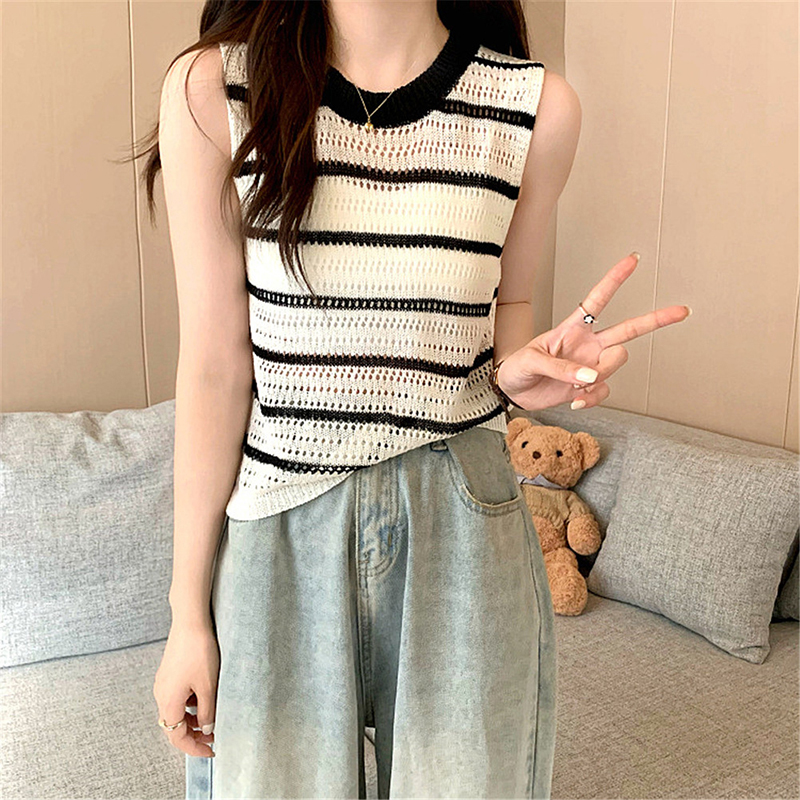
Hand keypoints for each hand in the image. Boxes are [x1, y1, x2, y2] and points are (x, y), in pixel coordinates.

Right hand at [153, 620, 218, 757]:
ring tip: (212, 715)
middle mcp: (160, 695)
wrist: (189, 622)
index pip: (177, 737)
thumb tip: (207, 729)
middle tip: (214, 736)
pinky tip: (204, 696)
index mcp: (168, 702)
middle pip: (174, 726)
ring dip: (192, 718)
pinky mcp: (168, 674)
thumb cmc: (199, 652)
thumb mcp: (208, 686)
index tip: (212, 750)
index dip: (194, 748)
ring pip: (176, 711)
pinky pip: (176, 697)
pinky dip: (189, 704)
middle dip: (194, 734)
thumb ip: (207, 711)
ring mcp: (163, 684)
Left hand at [497, 252, 690, 411]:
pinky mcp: (589, 386)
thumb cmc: (517, 368)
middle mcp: (588, 344)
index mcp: (572, 328)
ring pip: (616, 364)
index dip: (615, 280)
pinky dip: (591, 399)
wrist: (512, 392)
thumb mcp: (532, 361)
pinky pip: (604, 391)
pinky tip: (575, 401)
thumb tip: (589, 376)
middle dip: (656, 319)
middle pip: (629, 329)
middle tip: (682, 311)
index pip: (597, 300)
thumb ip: (561, 368)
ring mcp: (591, 365)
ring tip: (573, 384)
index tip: (633, 260)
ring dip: (598, 376)